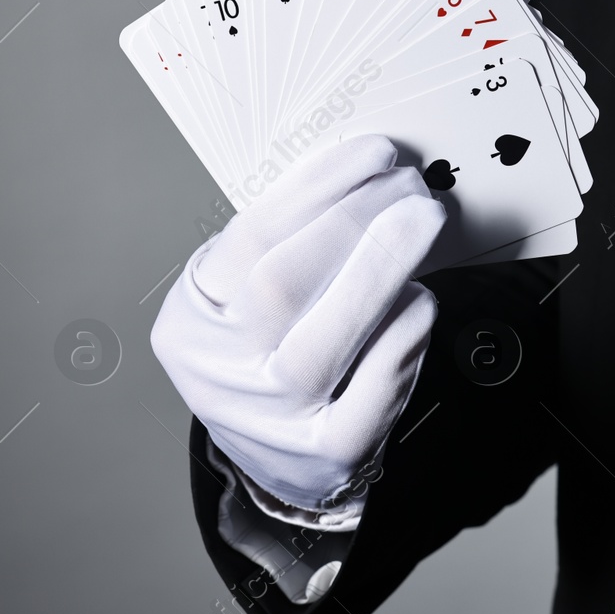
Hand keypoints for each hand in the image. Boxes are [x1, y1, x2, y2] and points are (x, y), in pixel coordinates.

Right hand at [150, 134, 444, 523]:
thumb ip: (292, 242)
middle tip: (409, 186)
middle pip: (282, 287)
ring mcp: (272, 423)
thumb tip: (362, 171)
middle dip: (356, 221)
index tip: (373, 153)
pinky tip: (420, 295)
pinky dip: (402, 334)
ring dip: (383, 268)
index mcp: (191, 321)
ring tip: (423, 222)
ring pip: (321, 344)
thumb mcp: (250, 298)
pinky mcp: (330, 454)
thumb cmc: (275, 356)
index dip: (318, 188)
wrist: (285, 460)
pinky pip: (371, 391)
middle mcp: (220, 375)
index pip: (250, 240)